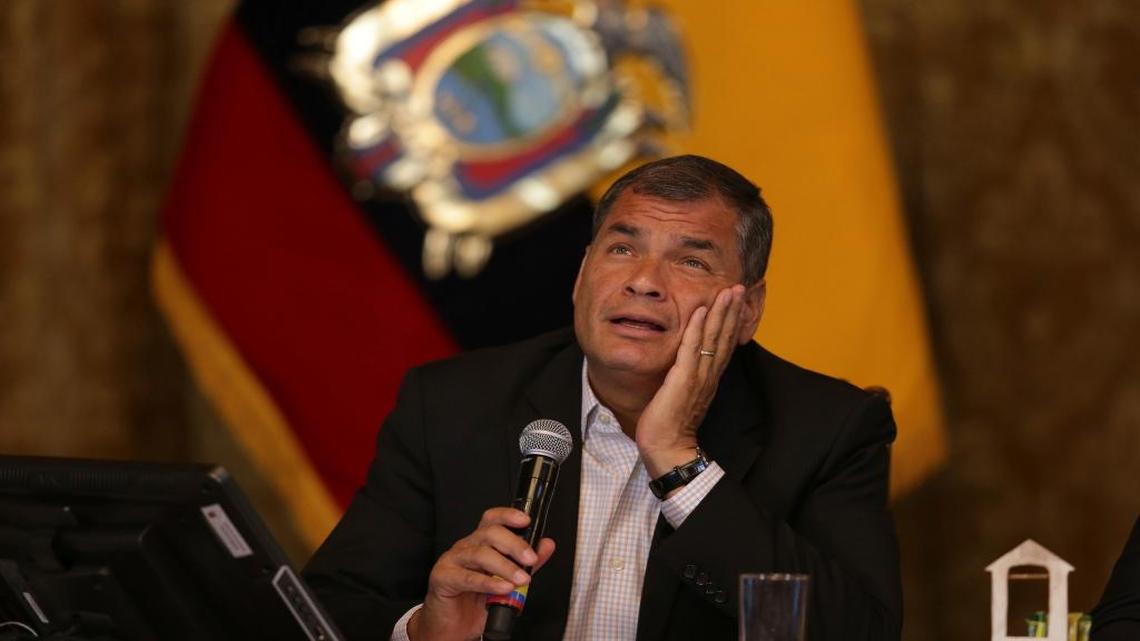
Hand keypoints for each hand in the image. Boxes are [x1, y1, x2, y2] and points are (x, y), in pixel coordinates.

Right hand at [408, 507, 555, 640]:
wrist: (453, 626)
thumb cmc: (475, 600)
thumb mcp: (506, 580)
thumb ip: (525, 563)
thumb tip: (545, 546)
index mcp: (480, 543)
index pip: (492, 520)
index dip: (508, 516)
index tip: (526, 520)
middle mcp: (466, 547)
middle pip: (489, 533)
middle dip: (514, 544)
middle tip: (531, 559)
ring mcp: (452, 560)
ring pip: (480, 554)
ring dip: (505, 566)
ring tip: (521, 579)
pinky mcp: (443, 578)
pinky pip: (467, 577)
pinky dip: (488, 583)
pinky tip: (503, 588)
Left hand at [636, 284, 746, 480]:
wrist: (668, 450)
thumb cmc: (670, 427)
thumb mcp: (681, 396)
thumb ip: (686, 378)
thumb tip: (684, 365)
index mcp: (709, 379)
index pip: (724, 344)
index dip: (730, 321)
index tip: (735, 300)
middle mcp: (708, 375)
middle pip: (724, 336)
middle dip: (731, 310)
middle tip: (739, 286)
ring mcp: (698, 377)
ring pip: (713, 339)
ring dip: (721, 313)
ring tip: (728, 291)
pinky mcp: (683, 380)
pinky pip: (692, 350)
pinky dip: (697, 329)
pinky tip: (700, 311)